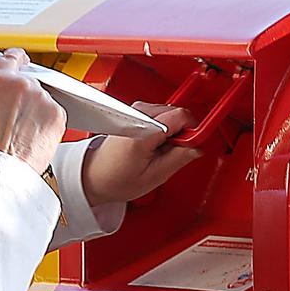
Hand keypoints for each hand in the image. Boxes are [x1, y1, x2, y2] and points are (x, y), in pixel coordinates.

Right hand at [0, 48, 66, 173]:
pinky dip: (47, 122)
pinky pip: (53, 113)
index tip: (21, 60)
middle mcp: (23, 85)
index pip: (12, 58)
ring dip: (37, 110)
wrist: (2, 170)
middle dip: (25, 96)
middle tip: (16, 116)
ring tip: (23, 131)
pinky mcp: (57, 114)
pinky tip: (34, 135)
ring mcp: (42, 98)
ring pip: (42, 99)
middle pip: (28, 82)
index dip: (17, 59)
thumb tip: (2, 92)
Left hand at [81, 102, 201, 205]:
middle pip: (176, 111)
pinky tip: (153, 144)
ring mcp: (133, 111)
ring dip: (171, 129)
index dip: (193, 130)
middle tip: (175, 152)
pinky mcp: (132, 113)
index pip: (181, 116)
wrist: (92, 176)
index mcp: (143, 130)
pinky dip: (161, 128)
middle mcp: (136, 115)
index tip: (195, 143)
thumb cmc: (115, 179)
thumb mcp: (155, 176)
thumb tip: (198, 146)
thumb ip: (180, 157)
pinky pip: (157, 114)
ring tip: (159, 150)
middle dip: (182, 131)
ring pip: (168, 111)